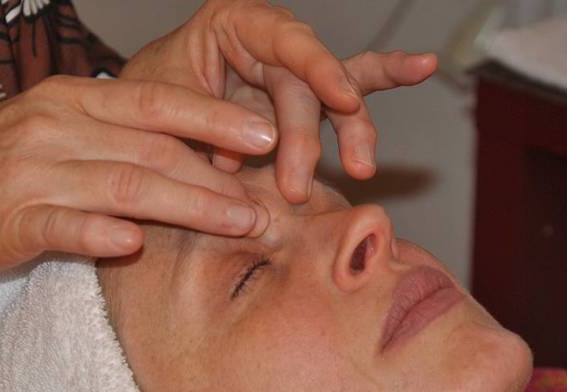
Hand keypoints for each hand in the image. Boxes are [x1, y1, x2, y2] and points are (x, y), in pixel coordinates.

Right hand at [0, 76, 276, 296]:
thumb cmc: (8, 163)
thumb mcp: (65, 132)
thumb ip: (124, 139)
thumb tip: (197, 155)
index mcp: (75, 100)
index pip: (156, 103)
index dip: (213, 118)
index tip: (265, 135)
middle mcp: (56, 127)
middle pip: (152, 150)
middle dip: (216, 177)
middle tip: (266, 203)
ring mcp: (32, 172)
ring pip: (122, 186)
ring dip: (186, 205)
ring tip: (236, 224)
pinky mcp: (9, 219)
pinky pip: (61, 225)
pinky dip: (97, 233)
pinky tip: (132, 244)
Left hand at [122, 0, 436, 202]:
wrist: (142, 122)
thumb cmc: (147, 103)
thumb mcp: (165, 106)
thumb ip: (204, 122)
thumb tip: (249, 152)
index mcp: (233, 25)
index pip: (286, 43)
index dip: (318, 71)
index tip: (342, 100)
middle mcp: (270, 44)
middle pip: (308, 85)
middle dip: (307, 140)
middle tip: (297, 190)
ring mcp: (289, 75)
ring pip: (334, 97)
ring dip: (348, 135)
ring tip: (360, 169)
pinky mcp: (299, 104)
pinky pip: (343, 94)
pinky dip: (383, 80)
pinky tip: (423, 66)